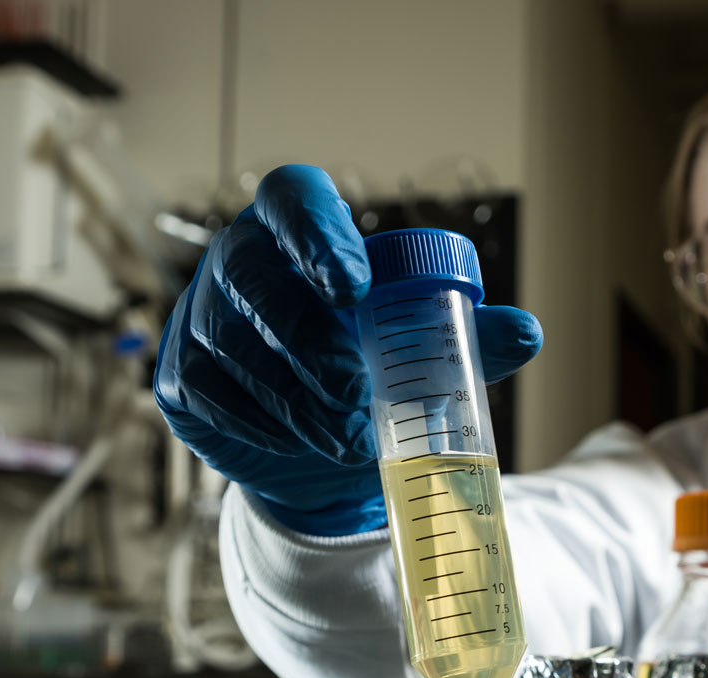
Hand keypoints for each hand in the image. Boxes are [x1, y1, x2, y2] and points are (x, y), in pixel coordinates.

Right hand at [154, 164, 542, 534]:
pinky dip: (263, 425)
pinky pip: (211, 395)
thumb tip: (526, 333)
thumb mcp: (423, 355)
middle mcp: (241, 261)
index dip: (315, 232)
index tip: (354, 284)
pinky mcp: (182, 377)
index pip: (291, 198)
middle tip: (357, 392)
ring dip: (297, 399)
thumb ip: (467, 340)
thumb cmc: (371, 373)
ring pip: (235, 346)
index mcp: (300, 231)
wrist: (321, 449)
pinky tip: (300, 442)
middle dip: (309, 341)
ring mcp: (201, 317)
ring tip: (349, 438)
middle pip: (254, 278)